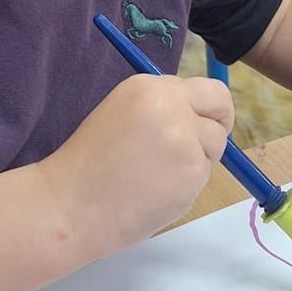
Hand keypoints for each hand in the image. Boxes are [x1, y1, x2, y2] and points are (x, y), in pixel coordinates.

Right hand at [38, 74, 234, 258]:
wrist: (70, 204)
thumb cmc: (88, 165)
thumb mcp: (122, 114)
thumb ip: (161, 109)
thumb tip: (198, 116)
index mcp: (149, 87)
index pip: (206, 88)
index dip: (209, 108)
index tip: (204, 124)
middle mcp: (172, 104)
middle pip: (221, 109)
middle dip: (218, 128)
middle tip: (197, 150)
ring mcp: (186, 138)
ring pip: (215, 146)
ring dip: (197, 161)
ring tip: (158, 176)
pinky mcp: (193, 171)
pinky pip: (204, 175)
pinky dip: (187, 185)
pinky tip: (156, 192)